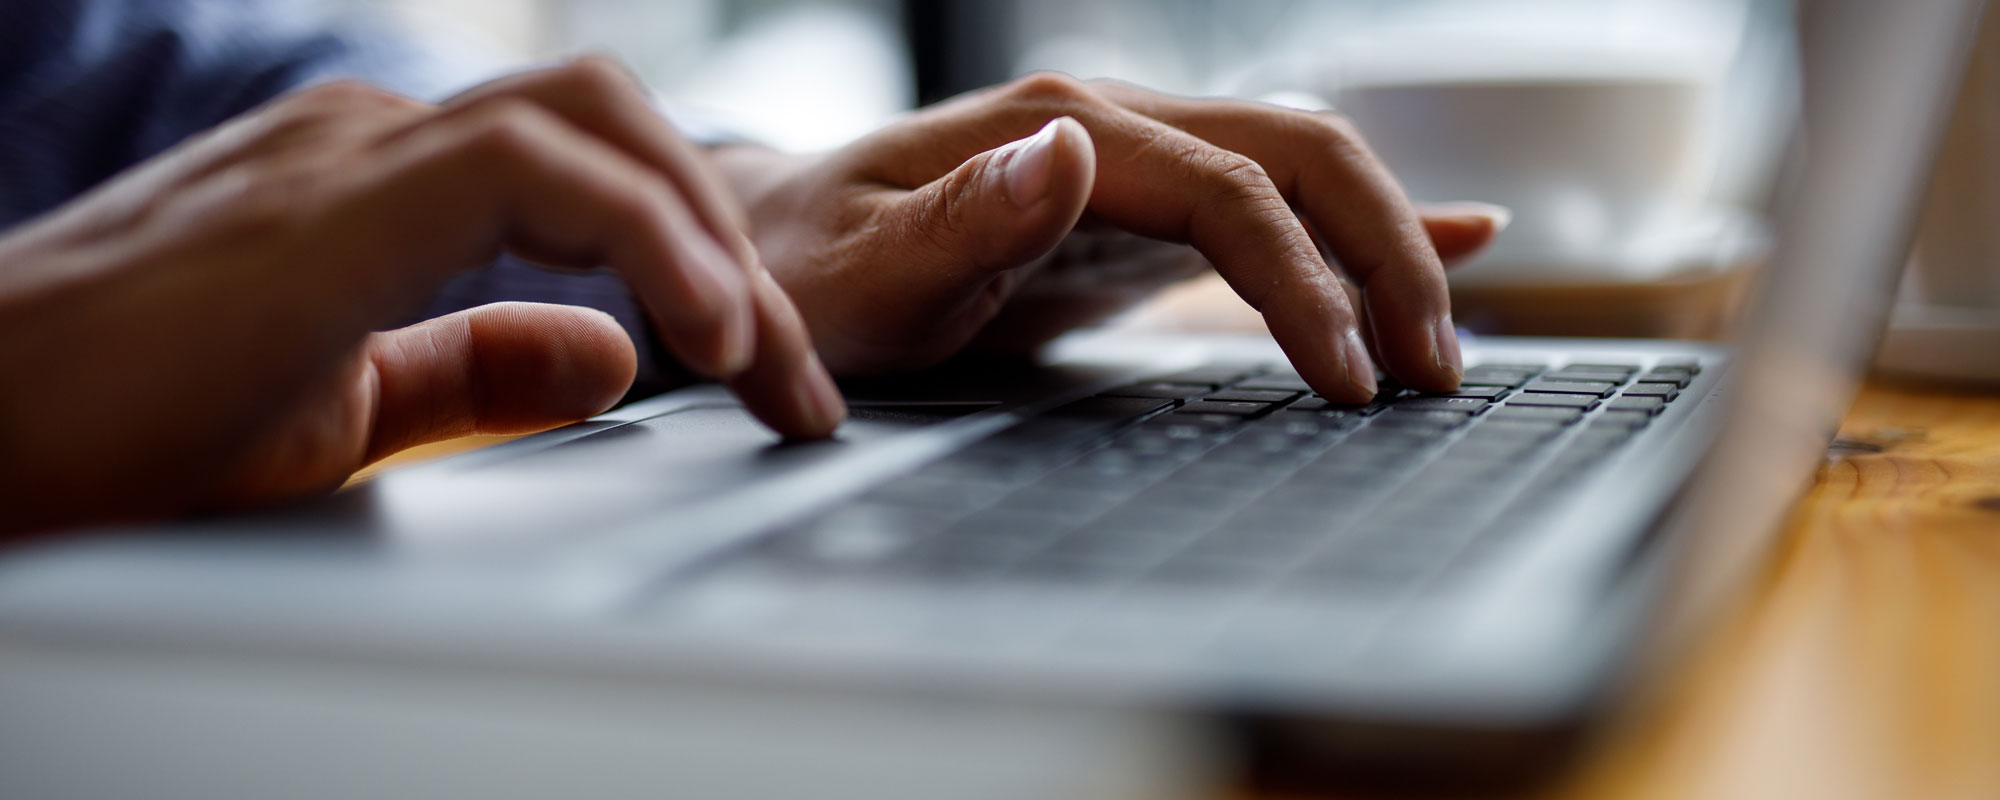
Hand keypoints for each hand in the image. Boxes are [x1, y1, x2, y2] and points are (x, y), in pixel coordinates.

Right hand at [0, 59, 843, 535]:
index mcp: (387, 181)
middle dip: (737, 244)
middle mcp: (378, 140)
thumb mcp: (343, 408)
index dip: (707, 260)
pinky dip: (646, 237)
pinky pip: (534, 168)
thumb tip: (612, 355)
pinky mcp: (330, 199)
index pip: (598, 168)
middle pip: (619, 124)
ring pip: (595, 118)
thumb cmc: (120, 424)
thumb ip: (474, 369)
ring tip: (767, 359)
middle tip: (801, 383)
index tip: (774, 377)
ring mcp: (351, 152)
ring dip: (712, 238)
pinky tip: (698, 333)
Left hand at [713, 74, 1505, 399]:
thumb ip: (961, 219)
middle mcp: (1112, 122)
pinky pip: (1275, 197)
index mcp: (1056, 128)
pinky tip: (1458, 236)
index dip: (1301, 282)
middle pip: (1299, 155)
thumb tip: (1077, 151)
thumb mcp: (857, 270)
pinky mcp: (1146, 205)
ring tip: (1438, 349)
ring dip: (1387, 249)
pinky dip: (1363, 224)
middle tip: (1430, 374)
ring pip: (1305, 169)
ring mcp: (1136, 156)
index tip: (1343, 379)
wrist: (775, 245)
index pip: (1227, 191)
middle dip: (1384, 258)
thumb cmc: (804, 271)